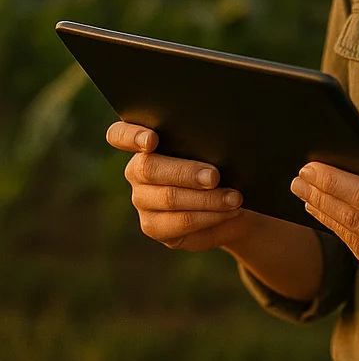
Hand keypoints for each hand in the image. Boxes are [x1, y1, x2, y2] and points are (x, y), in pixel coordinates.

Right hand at [106, 121, 250, 250]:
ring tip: (235, 198)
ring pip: (169, 198)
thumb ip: (209, 143)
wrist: (236, 201)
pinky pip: (179, 222)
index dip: (131, 136)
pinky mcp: (154, 226)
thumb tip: (219, 144)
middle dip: (186, 173)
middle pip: (149, 169)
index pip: (120, 134)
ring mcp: (143, 199)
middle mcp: (138, 170)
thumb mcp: (220, 149)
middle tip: (215, 177)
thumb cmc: (228, 164)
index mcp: (146, 141)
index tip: (151, 140)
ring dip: (207, 199)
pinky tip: (229, 212)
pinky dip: (209, 216)